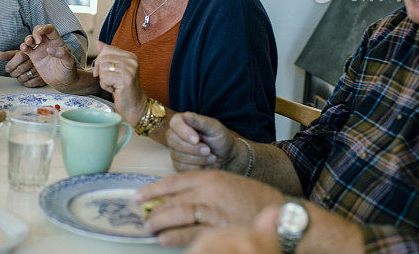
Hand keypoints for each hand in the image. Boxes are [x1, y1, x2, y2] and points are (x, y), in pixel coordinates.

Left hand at [0, 50, 44, 86]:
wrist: (43, 62)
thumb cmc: (28, 58)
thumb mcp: (18, 54)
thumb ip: (8, 55)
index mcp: (29, 53)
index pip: (18, 58)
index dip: (10, 65)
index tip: (8, 68)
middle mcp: (35, 61)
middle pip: (20, 69)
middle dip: (13, 73)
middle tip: (14, 72)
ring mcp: (40, 70)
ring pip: (23, 78)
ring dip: (19, 78)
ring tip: (20, 75)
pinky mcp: (42, 79)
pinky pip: (29, 84)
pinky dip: (25, 83)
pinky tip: (26, 79)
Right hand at [18, 24, 76, 89]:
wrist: (63, 81)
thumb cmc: (68, 70)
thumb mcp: (69, 62)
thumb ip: (62, 54)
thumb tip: (49, 49)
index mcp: (57, 41)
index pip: (50, 29)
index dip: (44, 28)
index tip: (40, 35)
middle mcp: (48, 43)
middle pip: (39, 31)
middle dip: (35, 33)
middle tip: (37, 42)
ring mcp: (40, 49)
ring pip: (31, 39)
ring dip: (28, 39)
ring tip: (28, 44)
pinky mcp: (34, 57)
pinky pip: (27, 49)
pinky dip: (23, 47)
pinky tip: (24, 49)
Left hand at [93, 42, 146, 125]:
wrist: (134, 107)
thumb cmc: (123, 89)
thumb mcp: (116, 69)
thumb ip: (109, 55)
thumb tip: (98, 43)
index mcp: (131, 56)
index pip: (107, 49)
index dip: (100, 61)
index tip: (104, 72)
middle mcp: (132, 60)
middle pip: (103, 58)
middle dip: (101, 71)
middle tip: (110, 81)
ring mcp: (130, 69)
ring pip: (102, 68)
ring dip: (104, 80)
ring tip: (114, 86)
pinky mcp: (125, 79)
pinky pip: (104, 78)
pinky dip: (105, 86)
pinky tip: (115, 90)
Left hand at [136, 170, 282, 246]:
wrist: (279, 214)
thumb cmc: (253, 198)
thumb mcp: (226, 183)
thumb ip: (203, 188)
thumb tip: (176, 198)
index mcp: (210, 177)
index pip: (174, 181)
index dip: (153, 189)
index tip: (139, 196)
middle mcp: (209, 192)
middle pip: (173, 201)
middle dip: (155, 211)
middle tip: (145, 218)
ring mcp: (214, 212)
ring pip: (178, 217)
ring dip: (161, 224)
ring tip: (151, 229)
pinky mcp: (220, 230)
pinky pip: (192, 235)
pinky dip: (176, 238)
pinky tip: (166, 240)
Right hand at [168, 112, 239, 170]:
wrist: (225, 156)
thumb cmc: (219, 138)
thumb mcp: (214, 128)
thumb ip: (201, 121)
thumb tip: (186, 115)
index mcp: (182, 121)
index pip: (175, 124)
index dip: (184, 132)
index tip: (197, 139)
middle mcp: (175, 135)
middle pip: (173, 141)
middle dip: (193, 148)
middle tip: (208, 150)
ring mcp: (175, 150)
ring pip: (178, 155)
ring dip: (198, 158)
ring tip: (211, 157)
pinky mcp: (178, 163)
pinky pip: (181, 167)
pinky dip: (197, 167)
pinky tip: (205, 163)